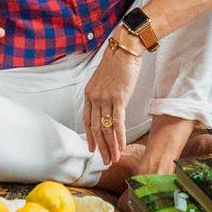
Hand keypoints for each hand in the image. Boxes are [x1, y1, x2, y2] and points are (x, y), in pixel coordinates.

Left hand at [83, 37, 141, 166]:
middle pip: (96, 128)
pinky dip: (119, 137)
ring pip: (106, 128)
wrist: (124, 50)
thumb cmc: (117, 64)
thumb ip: (103, 96)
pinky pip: (117, 122)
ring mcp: (105, 98)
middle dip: (101, 147)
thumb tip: (108, 110)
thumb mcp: (104, 81)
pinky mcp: (118, 98)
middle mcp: (94, 97)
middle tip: (106, 161)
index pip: (87, 120)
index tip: (92, 149)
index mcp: (89, 94)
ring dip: (111, 146)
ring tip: (114, 159)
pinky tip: (121, 147)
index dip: (90, 137)